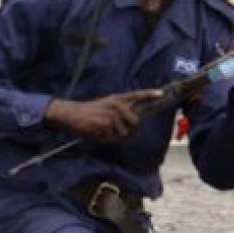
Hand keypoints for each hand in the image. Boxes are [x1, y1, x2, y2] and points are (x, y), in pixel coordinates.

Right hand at [44, 89, 162, 141]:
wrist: (72, 113)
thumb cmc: (90, 113)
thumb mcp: (107, 107)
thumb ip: (121, 113)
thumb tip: (134, 124)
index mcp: (118, 99)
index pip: (136, 95)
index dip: (149, 94)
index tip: (161, 94)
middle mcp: (117, 104)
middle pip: (136, 122)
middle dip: (130, 130)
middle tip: (118, 132)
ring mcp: (112, 113)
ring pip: (124, 132)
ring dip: (114, 136)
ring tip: (103, 130)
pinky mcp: (106, 122)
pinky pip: (113, 137)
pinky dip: (106, 138)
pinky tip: (97, 132)